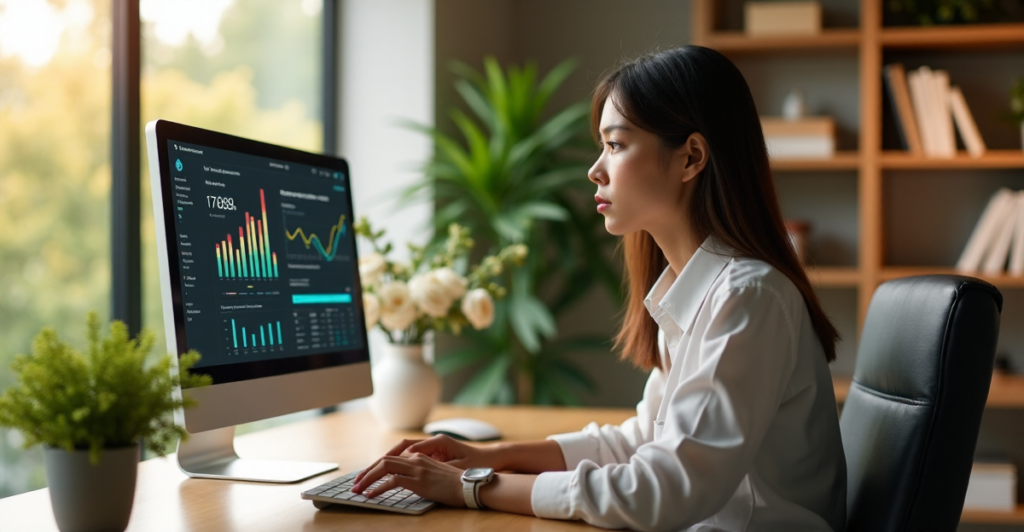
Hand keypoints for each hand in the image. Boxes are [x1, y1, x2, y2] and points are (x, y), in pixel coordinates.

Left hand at [351, 453, 465, 506]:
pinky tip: (371, 495)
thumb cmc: (455, 483)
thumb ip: (419, 472)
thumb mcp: (434, 473)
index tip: (365, 478)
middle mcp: (416, 459)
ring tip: (358, 489)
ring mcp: (416, 469)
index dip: (374, 468)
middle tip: (355, 484)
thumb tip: (404, 481)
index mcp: (419, 456)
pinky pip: (392, 481)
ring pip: (384, 468)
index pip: (391, 458)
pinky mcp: (418, 481)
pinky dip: (378, 488)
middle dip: (366, 472)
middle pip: (384, 460)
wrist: (469, 485)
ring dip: (367, 479)